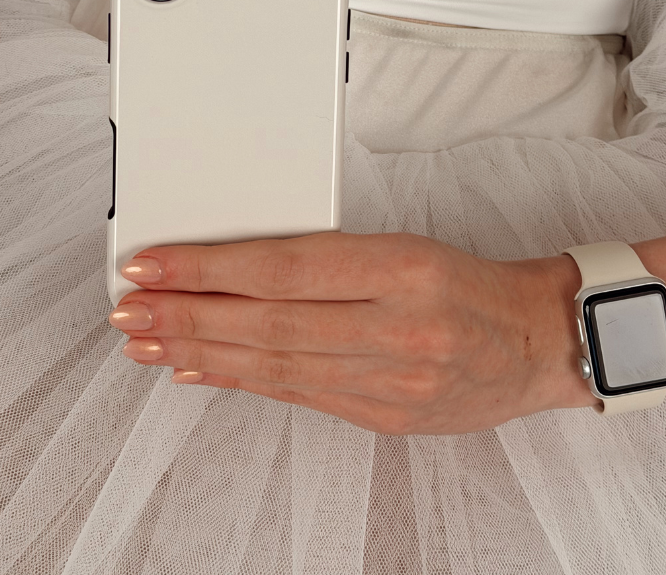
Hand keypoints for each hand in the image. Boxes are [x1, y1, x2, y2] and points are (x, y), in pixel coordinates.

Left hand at [108, 231, 595, 433]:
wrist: (535, 342)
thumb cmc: (465, 283)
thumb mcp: (401, 247)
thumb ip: (323, 262)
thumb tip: (234, 266)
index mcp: (401, 269)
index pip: (282, 268)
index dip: (207, 269)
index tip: (153, 264)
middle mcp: (396, 329)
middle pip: (266, 323)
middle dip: (186, 316)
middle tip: (130, 309)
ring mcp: (390, 383)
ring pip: (274, 366)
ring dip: (200, 353)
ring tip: (147, 341)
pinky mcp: (384, 418)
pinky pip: (297, 396)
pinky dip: (240, 382)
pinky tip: (197, 373)